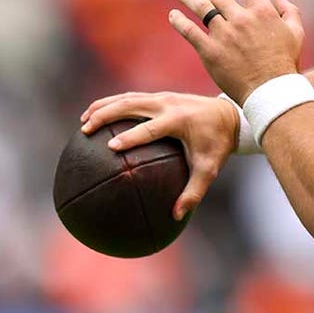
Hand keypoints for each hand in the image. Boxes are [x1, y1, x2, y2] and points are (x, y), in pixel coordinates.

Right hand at [79, 92, 238, 219]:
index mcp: (178, 120)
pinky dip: (112, 104)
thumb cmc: (218, 144)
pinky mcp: (159, 97)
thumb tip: (176, 216)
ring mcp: (162, 97)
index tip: (110, 147)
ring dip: (103, 106)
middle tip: (85, 130)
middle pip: (130, 104)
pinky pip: (131, 98)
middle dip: (105, 115)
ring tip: (84, 121)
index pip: (149, 128)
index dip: (130, 137)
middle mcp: (167, 104)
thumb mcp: (209, 170)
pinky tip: (98, 115)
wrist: (229, 115)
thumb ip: (194, 192)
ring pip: (126, 97)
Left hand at [170, 0, 305, 102]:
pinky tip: (173, 15)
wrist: (271, 91)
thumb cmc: (285, 63)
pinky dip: (179, 20)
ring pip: (200, 7)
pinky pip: (189, 31)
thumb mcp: (296, 34)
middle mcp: (241, 18)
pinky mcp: (210, 51)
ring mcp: (224, 34)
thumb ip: (290, 12)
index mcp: (262, 11)